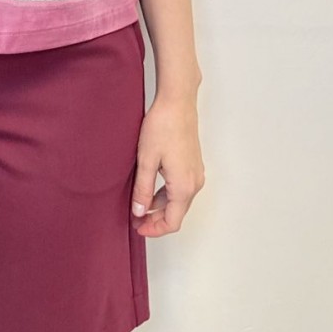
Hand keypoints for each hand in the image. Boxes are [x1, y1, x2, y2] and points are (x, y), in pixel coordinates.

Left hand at [130, 95, 204, 236]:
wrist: (177, 102)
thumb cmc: (163, 126)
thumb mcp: (146, 160)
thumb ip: (143, 189)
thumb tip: (140, 211)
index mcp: (184, 186)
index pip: (172, 222)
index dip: (154, 229)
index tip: (138, 227)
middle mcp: (195, 183)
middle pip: (177, 213)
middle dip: (157, 220)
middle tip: (136, 218)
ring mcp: (196, 173)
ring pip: (179, 200)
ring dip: (161, 206)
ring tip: (140, 203)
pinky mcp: (193, 163)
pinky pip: (181, 187)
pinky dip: (167, 194)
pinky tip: (151, 187)